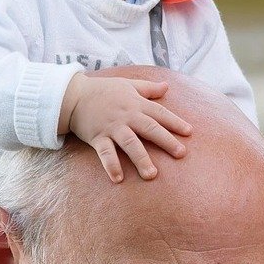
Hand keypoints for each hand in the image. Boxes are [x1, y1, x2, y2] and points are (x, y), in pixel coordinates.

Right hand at [60, 74, 191, 181]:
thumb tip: (167, 86)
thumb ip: (148, 88)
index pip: (159, 113)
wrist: (73, 95)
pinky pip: (105, 153)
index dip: (175, 122)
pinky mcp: (97, 137)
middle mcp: (126, 116)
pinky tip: (118, 178)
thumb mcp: (127, 84)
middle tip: (181, 154)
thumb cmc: (103, 90)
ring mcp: (112, 127)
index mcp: (136, 104)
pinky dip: (111, 165)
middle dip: (166, 141)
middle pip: (149, 128)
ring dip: (141, 159)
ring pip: (130, 143)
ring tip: (152, 175)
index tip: (189, 132)